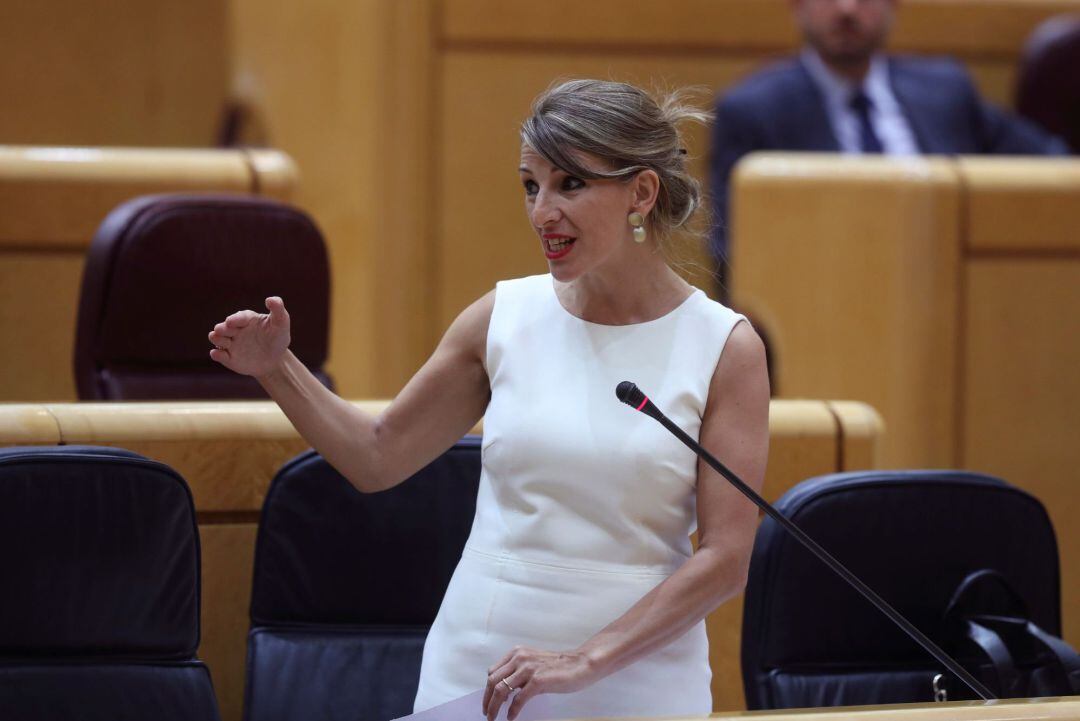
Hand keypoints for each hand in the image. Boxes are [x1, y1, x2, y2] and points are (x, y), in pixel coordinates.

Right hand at [208, 296, 290, 377]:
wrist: (275, 360)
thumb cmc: (277, 338)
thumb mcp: (281, 323)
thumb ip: (277, 309)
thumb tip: (270, 299)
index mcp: (246, 319)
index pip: (239, 317)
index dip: (235, 319)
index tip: (231, 322)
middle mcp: (235, 330)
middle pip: (223, 327)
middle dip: (221, 328)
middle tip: (221, 330)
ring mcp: (230, 343)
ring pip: (217, 339)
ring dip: (217, 339)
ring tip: (221, 340)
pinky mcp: (228, 357)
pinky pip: (218, 355)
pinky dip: (216, 354)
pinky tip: (217, 354)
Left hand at [482, 645, 598, 720]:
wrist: (580, 664)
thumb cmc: (559, 666)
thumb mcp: (533, 663)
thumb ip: (519, 672)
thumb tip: (504, 690)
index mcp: (517, 653)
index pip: (493, 672)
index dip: (487, 689)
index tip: (487, 701)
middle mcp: (519, 658)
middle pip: (493, 681)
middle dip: (487, 700)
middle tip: (487, 713)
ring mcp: (528, 669)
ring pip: (501, 690)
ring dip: (494, 707)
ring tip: (494, 718)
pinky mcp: (538, 680)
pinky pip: (518, 699)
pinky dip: (512, 710)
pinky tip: (511, 717)